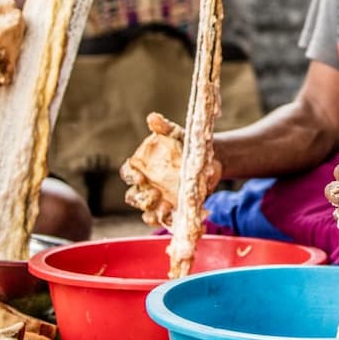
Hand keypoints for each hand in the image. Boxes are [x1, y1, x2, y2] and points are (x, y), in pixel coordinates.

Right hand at [120, 112, 221, 227]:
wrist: (210, 158)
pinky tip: (176, 217)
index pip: (127, 173)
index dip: (130, 176)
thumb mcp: (178, 134)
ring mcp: (159, 199)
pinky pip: (166, 220)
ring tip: (166, 209)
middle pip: (133, 197)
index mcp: (141, 167)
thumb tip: (153, 117)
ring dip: (153, 213)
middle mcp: (146, 185)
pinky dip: (169, 221)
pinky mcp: (174, 209)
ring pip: (147, 211)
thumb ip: (164, 128)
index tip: (140, 176)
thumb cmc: (187, 144)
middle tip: (154, 195)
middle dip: (141, 198)